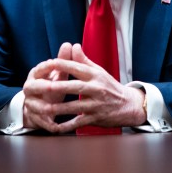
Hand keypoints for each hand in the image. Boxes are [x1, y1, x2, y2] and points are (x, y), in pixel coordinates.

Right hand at [22, 42, 73, 131]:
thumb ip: (63, 60)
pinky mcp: (34, 118)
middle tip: (53, 86)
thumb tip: (70, 44)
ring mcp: (30, 104)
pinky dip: (49, 125)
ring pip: (36, 106)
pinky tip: (58, 127)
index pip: (39, 69)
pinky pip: (41, 122)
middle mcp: (29, 89)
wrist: (38, 107)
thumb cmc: (51, 87)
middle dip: (43, 86)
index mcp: (35, 76)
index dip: (46, 66)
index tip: (56, 63)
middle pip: (32, 87)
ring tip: (57, 109)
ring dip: (46, 108)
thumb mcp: (57, 74)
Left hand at [24, 43, 145, 132]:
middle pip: (74, 87)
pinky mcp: (96, 118)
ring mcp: (96, 105)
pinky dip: (67, 126)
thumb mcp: (99, 71)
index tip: (48, 64)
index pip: (76, 67)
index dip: (62, 65)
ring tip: (44, 109)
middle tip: (42, 86)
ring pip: (74, 107)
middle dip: (58, 87)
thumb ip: (84, 60)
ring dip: (59, 109)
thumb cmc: (110, 87)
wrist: (129, 106)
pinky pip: (79, 122)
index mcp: (95, 75)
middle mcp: (96, 89)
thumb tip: (73, 46)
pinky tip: (55, 126)